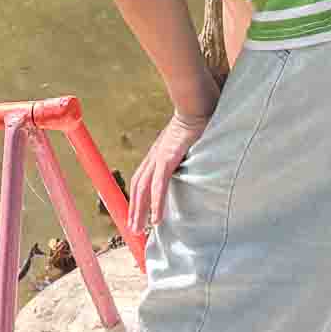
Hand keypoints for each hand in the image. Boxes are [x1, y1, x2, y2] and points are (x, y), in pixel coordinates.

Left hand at [127, 111, 209, 231]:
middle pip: (138, 187)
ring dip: (141, 211)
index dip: (137, 198)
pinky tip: (156, 219)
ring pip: (145, 189)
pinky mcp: (169, 156)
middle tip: (133, 230)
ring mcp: (160, 156)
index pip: (142, 180)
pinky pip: (160, 184)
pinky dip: (156, 202)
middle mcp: (154, 156)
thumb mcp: (187, 141)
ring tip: (139, 229)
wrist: (196, 101)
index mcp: (157, 154)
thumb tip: (190, 164)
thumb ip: (185, 154)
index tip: (136, 214)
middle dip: (134, 209)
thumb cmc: (197, 119)